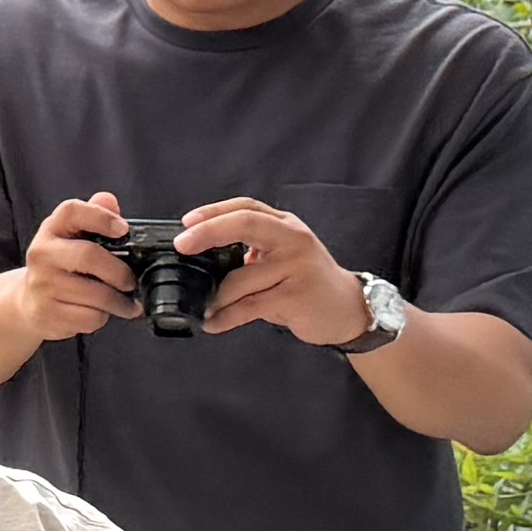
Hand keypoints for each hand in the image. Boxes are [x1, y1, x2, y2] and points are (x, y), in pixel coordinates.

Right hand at [15, 191, 146, 343]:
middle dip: (119, 272)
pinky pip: (87, 317)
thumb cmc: (61, 266)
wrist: (28, 301)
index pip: (72, 212)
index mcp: (51, 229)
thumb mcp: (74, 237)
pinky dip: (101, 318)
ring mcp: (41, 284)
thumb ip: (94, 216)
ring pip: (94, 294)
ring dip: (118, 302)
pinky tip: (101, 313)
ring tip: (126, 304)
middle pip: (88, 256)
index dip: (101, 217)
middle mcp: (41, 253)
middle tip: (131, 282)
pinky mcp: (45, 312)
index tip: (124, 229)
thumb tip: (109, 200)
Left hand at [175, 195, 366, 349]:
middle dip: (208, 232)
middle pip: (245, 223)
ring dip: (215, 296)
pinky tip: (215, 323)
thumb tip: (203, 257)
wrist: (349, 309)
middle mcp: (293, 239)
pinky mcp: (297, 295)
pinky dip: (227, 316)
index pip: (246, 207)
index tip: (186, 223)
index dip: (213, 212)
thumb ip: (252, 251)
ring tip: (202, 307)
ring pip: (242, 277)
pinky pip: (251, 305)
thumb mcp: (283, 256)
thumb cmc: (308, 283)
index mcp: (285, 226)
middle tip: (182, 246)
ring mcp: (297, 265)